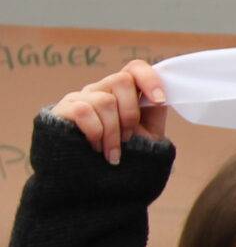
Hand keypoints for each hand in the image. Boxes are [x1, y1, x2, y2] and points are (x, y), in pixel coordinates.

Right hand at [51, 60, 167, 165]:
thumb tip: (161, 95)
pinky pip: (83, 111)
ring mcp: (80, 97)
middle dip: (131, 113)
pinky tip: (96, 147)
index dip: (150, 79)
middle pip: (122, 80)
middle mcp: (100, 89)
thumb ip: (154, 111)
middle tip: (128, 137)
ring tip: (113, 152)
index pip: (135, 68)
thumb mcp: (147, 133)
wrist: (93, 179)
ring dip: (113, 131)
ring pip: (105, 100)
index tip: (160, 101)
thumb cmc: (123, 153)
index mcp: (122, 91)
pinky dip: (95, 132)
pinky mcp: (62, 110)